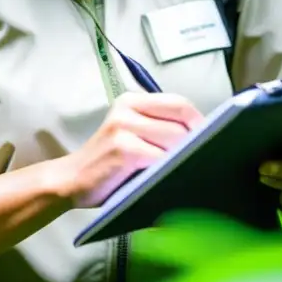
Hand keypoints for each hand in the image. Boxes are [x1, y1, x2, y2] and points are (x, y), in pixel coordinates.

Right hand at [55, 92, 203, 207]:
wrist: (71, 180)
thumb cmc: (108, 163)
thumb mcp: (131, 134)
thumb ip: (158, 128)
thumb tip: (200, 136)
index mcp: (132, 100)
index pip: (178, 102)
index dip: (198, 121)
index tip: (209, 139)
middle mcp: (127, 108)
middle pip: (180, 121)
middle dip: (194, 142)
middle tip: (198, 159)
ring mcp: (124, 127)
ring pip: (175, 139)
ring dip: (182, 157)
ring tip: (184, 170)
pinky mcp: (124, 149)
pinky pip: (160, 157)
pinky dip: (168, 169)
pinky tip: (167, 179)